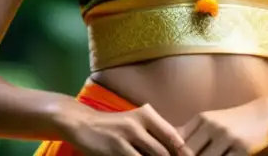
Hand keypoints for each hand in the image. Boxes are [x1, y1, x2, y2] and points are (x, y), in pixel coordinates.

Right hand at [62, 104, 189, 155]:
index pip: (172, 135)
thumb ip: (154, 132)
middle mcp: (138, 124)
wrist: (83, 123)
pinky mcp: (113, 150)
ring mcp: (125, 137)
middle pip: (162, 151)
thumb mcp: (136, 122)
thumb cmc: (115, 125)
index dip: (183, 151)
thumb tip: (178, 146)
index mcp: (147, 115)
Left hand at [179, 99, 267, 154]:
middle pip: (189, 153)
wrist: (263, 114)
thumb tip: (170, 145)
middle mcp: (214, 126)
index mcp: (203, 119)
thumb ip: (191, 131)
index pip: (179, 142)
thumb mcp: (210, 119)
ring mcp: (229, 137)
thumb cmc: (232, 120)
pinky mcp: (243, 149)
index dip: (176, 155)